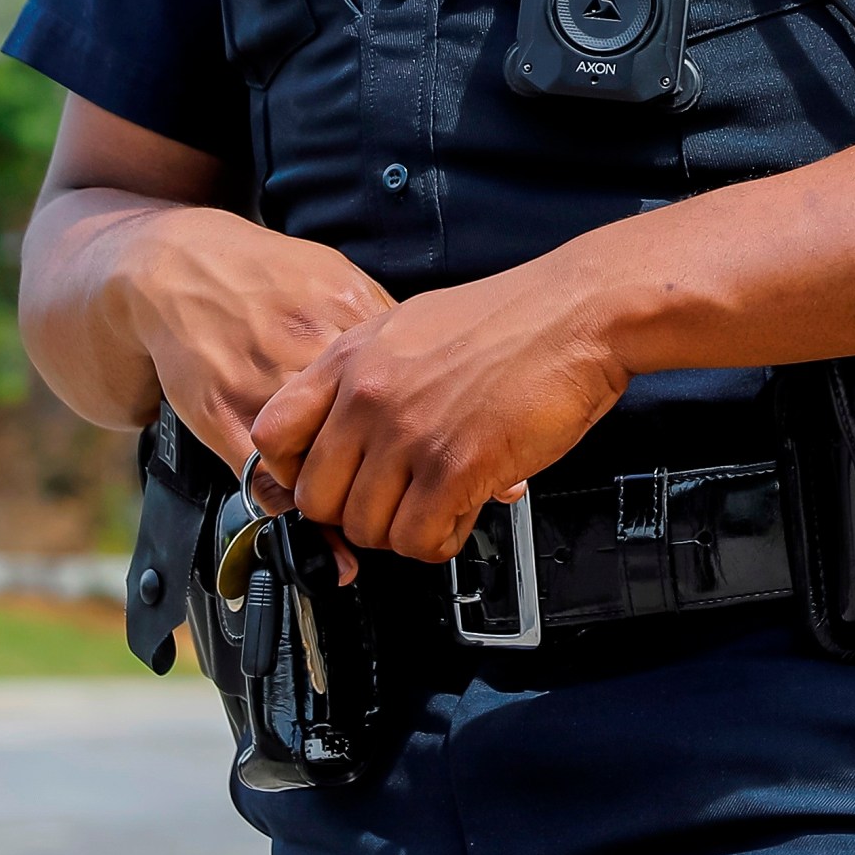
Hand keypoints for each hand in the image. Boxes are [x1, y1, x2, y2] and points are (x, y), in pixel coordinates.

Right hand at [120, 207, 397, 484]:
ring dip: (336, 478)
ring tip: (341, 480)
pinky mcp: (222, 413)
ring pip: (322, 459)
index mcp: (345, 306)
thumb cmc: (262, 276)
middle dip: (381, 451)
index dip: (413, 412)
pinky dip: (289, 493)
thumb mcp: (332, 274)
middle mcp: (306, 344)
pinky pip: (269, 480)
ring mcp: (262, 382)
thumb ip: (377, 316)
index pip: (404, 378)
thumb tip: (423, 363)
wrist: (178, 266)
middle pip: (368, 423)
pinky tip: (298, 483)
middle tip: (382, 466)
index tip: (414, 430)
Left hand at [250, 258, 630, 563]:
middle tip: (394, 504)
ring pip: (366, 530)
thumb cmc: (513, 319)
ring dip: (402, 531)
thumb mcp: (412, 325)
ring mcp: (410, 434)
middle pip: (317, 500)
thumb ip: (367, 376)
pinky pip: (419, 541)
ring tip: (436, 505)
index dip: (294, 473)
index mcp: (352, 358)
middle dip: (354, 515)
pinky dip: (440, 541)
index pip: (273, 436)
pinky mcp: (457, 468)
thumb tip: (343, 431)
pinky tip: (462, 513)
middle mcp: (369, 396)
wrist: (581, 313)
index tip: (327, 481)